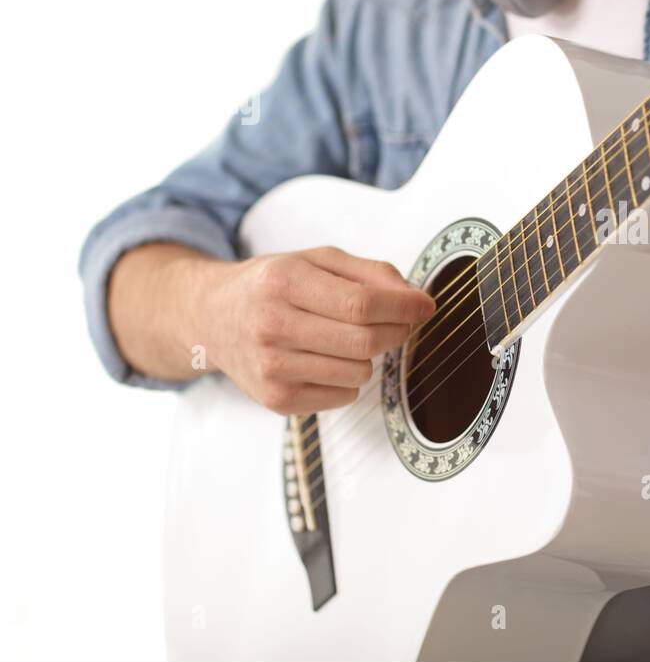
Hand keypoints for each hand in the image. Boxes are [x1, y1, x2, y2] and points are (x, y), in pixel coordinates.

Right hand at [198, 246, 434, 414]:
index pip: (362, 304)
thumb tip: (416, 299)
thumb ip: (371, 273)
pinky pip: (344, 397)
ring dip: (369, 356)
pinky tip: (325, 360)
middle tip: (402, 322)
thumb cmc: (273, 286)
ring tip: (347, 339)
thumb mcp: (317, 261)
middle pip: (364, 341)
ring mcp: (271, 368)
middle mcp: (272, 325)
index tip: (426, 306)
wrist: (212, 318)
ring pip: (359, 373)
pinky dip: (348, 380)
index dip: (404, 307)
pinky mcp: (276, 400)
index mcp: (284, 282)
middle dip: (398, 331)